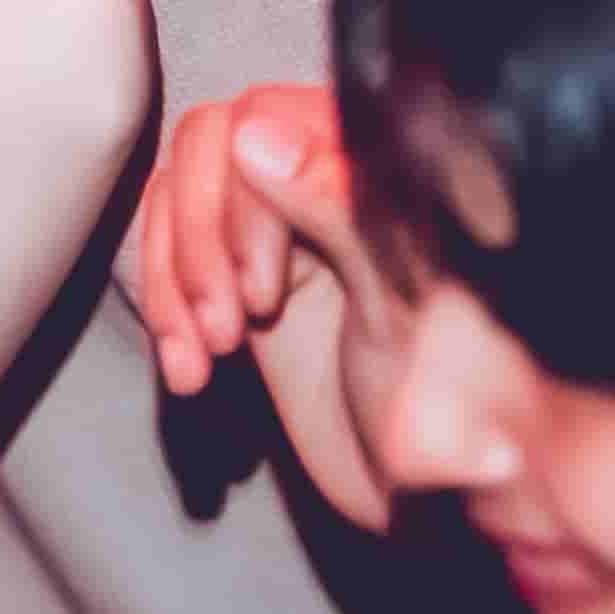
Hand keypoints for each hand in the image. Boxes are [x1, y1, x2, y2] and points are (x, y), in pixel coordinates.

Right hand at [121, 85, 400, 530]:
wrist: (435, 494)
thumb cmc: (449, 401)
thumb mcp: (395, 301)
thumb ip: (332, 207)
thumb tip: (255, 133)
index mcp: (384, 164)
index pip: (268, 119)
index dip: (244, 205)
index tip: (262, 295)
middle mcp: (331, 176)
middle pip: (207, 150)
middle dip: (199, 246)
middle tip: (229, 331)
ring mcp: (284, 225)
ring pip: (178, 199)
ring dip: (172, 284)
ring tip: (204, 357)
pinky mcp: (248, 278)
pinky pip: (172, 257)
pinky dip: (165, 314)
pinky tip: (190, 370)